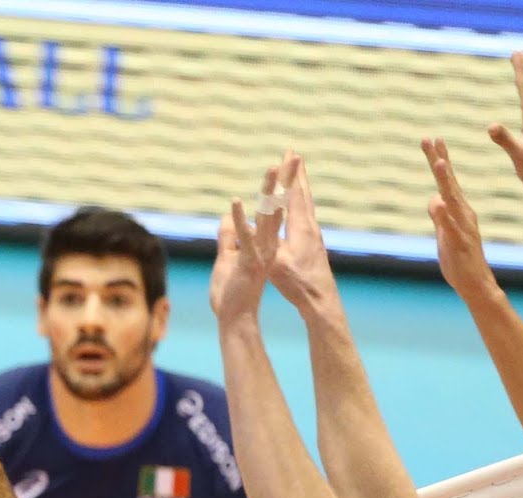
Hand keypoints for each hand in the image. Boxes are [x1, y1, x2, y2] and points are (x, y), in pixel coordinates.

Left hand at [210, 168, 286, 327]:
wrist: (235, 317)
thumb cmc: (231, 291)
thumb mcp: (227, 258)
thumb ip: (228, 237)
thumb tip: (227, 217)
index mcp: (264, 240)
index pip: (275, 207)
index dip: (281, 185)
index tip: (287, 163)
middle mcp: (267, 243)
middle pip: (278, 205)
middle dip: (287, 179)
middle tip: (295, 155)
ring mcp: (261, 252)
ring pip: (267, 217)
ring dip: (269, 192)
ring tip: (274, 168)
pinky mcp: (249, 262)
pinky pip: (243, 238)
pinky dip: (238, 219)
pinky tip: (235, 201)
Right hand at [269, 155, 341, 323]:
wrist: (321, 299)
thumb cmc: (296, 283)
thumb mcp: (276, 264)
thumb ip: (265, 243)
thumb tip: (250, 228)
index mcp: (300, 228)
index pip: (294, 194)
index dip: (290, 174)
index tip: (290, 155)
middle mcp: (309, 226)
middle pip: (303, 192)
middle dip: (297, 172)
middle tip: (294, 154)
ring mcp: (314, 233)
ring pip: (306, 202)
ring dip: (301, 185)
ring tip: (297, 173)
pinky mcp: (314, 242)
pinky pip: (306, 214)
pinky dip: (301, 202)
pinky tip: (299, 205)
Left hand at [424, 137, 504, 303]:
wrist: (475, 283)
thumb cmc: (459, 259)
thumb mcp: (443, 233)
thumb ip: (439, 216)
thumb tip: (434, 198)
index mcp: (458, 209)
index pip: (445, 181)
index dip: (439, 159)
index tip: (432, 139)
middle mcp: (462, 213)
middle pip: (448, 182)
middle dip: (440, 159)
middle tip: (432, 138)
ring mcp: (462, 226)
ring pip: (453, 199)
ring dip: (446, 181)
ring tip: (439, 162)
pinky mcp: (460, 242)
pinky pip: (451, 226)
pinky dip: (445, 215)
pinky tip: (439, 202)